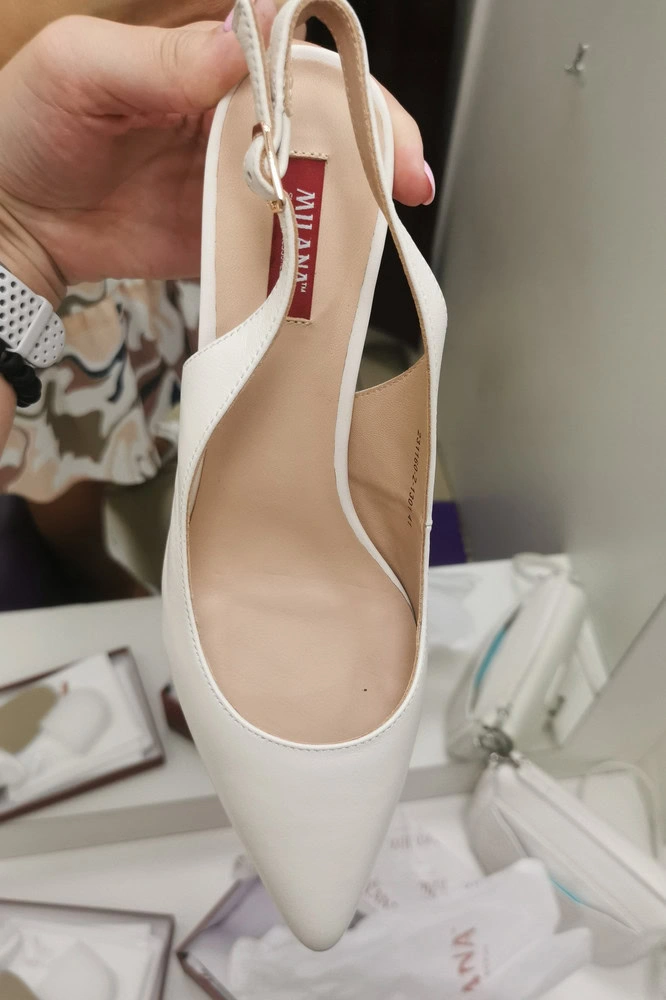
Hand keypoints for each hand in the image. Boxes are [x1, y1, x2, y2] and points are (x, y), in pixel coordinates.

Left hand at [0, 5, 433, 305]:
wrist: (12, 221)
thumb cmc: (30, 125)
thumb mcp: (81, 69)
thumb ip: (162, 58)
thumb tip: (244, 41)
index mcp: (210, 62)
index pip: (296, 57)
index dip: (346, 78)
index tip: (372, 111)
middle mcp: (236, 120)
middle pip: (326, 123)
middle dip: (378, 147)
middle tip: (405, 182)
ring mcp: (236, 183)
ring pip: (314, 187)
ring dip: (356, 207)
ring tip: (384, 229)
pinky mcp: (227, 239)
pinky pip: (278, 247)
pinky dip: (312, 260)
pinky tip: (337, 269)